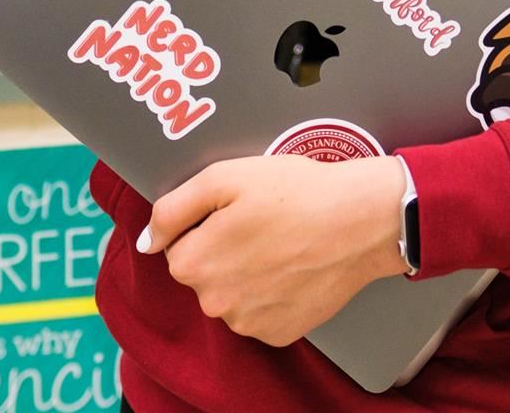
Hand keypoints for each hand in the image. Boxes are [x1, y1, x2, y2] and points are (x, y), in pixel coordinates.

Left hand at [139, 154, 407, 346]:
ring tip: (284, 243)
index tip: (237, 210)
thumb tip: (148, 241)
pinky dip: (273, 293)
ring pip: (233, 294)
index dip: (207, 224)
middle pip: (204, 273)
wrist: (361, 221)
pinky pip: (261, 313)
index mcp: (195, 263)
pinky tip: (295, 267)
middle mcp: (215, 302)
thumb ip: (173, 208)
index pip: (178, 247)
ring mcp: (248, 322)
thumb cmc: (297, 192)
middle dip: (224, 250)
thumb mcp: (226, 177)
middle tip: (263, 222)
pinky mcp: (279, 333)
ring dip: (248, 273)